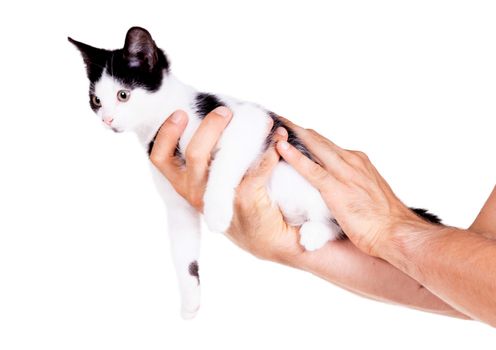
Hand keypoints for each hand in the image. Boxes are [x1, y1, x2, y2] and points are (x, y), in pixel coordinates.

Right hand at [150, 108, 302, 262]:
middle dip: (210, 126)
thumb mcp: (213, 181)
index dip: (165, 133)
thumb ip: (207, 156)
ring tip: (258, 121)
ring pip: (222, 161)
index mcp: (184, 184)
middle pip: (194, 153)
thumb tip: (215, 113)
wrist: (265, 238)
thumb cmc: (237, 201)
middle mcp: (196, 193)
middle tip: (225, 111)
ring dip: (241, 135)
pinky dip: (271, 150)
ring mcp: (220, 199)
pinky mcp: (246, 200)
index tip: (180, 113)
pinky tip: (279, 139)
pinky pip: (258, 167)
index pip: (160, 158)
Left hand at [276, 119, 427, 256]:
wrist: (397, 233)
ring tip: (274, 125)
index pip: (326, 144)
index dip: (307, 137)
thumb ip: (350, 184)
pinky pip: (311, 168)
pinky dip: (294, 156)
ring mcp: (344, 173)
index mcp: (357, 162)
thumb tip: (336, 186)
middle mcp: (351, 161)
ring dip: (292, 135)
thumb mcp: (366, 194)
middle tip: (277, 119)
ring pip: (313, 146)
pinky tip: (280, 148)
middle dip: (296, 129)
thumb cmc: (383, 221)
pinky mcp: (336, 188)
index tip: (291, 130)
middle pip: (317, 139)